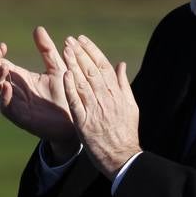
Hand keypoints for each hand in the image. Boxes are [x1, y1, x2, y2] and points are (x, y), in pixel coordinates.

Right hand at [0, 26, 77, 153]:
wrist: (77, 117)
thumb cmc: (67, 92)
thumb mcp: (57, 68)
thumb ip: (47, 50)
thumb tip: (38, 28)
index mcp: (22, 77)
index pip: (2, 63)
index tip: (2, 45)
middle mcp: (16, 90)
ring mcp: (17, 104)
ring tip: (2, 67)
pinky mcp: (21, 117)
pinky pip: (7, 107)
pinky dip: (5, 97)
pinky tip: (7, 86)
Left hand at [59, 35, 141, 178]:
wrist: (122, 157)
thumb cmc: (126, 132)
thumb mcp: (130, 106)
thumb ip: (123, 84)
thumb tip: (121, 65)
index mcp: (117, 94)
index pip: (104, 67)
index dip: (92, 51)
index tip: (82, 39)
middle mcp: (107, 99)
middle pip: (92, 71)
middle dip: (80, 53)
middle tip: (70, 40)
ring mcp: (95, 110)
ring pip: (83, 82)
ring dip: (74, 65)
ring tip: (65, 49)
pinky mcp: (84, 122)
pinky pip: (76, 102)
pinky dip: (71, 88)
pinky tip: (65, 75)